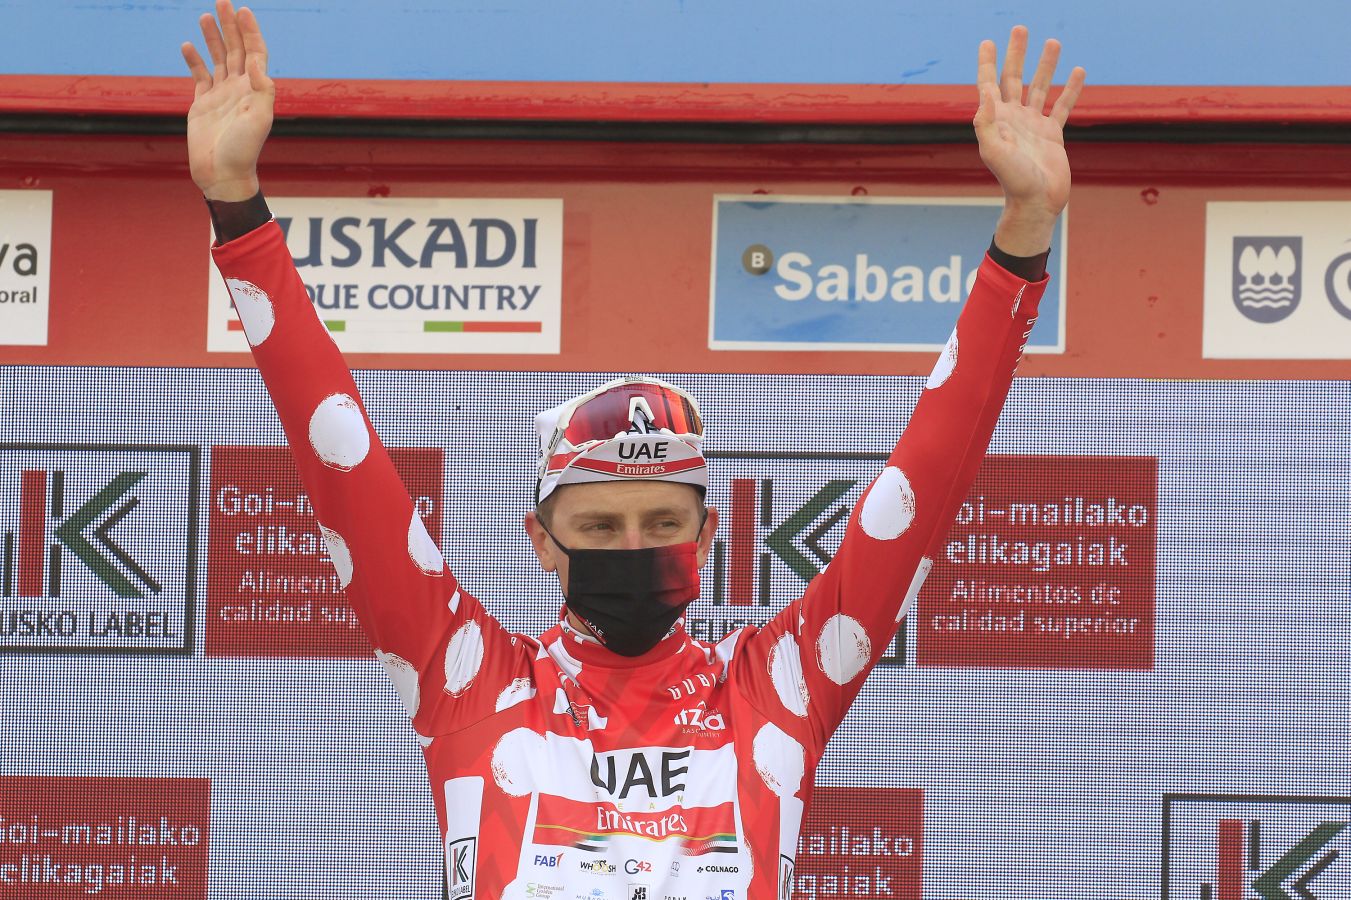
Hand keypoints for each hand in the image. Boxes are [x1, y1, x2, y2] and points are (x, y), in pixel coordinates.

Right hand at [181, 1, 273, 200]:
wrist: (222, 173)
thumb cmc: (243, 150)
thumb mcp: (259, 119)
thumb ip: (261, 88)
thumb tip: (255, 61)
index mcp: (255, 90)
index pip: (255, 53)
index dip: (250, 31)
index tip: (242, 10)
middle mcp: (239, 89)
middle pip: (236, 50)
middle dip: (230, 26)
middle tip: (222, 1)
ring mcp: (221, 95)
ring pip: (218, 59)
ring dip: (213, 37)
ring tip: (206, 16)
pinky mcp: (202, 104)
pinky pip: (199, 76)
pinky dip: (194, 60)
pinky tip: (187, 44)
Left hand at [973, 26, 1085, 255]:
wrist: (1036, 203)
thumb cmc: (1013, 180)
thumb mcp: (994, 151)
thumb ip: (986, 123)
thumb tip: (984, 93)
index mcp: (997, 120)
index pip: (989, 85)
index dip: (987, 63)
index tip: (987, 41)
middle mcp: (1013, 119)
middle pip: (1014, 79)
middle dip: (1016, 54)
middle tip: (1020, 29)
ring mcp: (1033, 126)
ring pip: (1039, 88)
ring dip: (1045, 65)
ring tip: (1052, 42)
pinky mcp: (1053, 135)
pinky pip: (1062, 106)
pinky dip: (1070, 90)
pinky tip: (1078, 71)